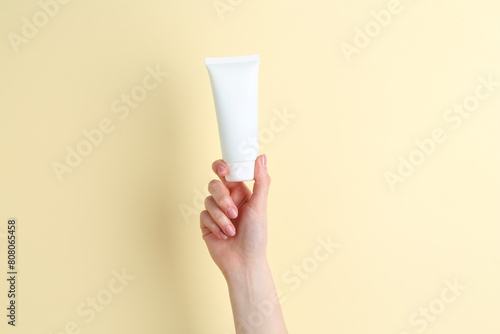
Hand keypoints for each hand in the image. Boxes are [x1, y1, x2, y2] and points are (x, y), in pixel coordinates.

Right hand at [200, 154, 269, 277]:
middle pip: (215, 185)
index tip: (223, 169)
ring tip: (232, 230)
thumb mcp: (260, 206)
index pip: (228, 172)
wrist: (243, 262)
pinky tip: (224, 236)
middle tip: (233, 211)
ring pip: (208, 200)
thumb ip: (261, 180)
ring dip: (221, 217)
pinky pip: (203, 215)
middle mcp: (228, 200)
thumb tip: (262, 157)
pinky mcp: (206, 224)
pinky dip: (214, 226)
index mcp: (241, 193)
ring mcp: (216, 212)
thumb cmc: (256, 236)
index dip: (222, 167)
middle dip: (223, 199)